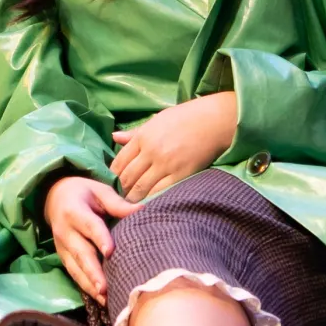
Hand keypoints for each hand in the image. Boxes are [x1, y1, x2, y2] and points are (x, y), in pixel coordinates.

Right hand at [45, 175, 139, 302]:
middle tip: (104, 288)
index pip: (89, 225)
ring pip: (75, 267)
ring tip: (103, 298)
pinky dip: (85, 286)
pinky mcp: (63, 257)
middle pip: (80, 252)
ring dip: (89, 284)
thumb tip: (142, 211)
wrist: (54, 196)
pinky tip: (99, 298)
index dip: (100, 238)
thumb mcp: (99, 191)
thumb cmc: (83, 193)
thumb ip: (118, 204)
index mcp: (74, 210)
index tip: (110, 251)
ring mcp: (62, 246)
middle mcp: (65, 231)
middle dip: (92, 271)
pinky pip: (73, 273)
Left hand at [110, 91, 237, 201]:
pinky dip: (150, 200)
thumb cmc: (185, 118)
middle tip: (116, 200)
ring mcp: (166, 164)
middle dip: (119, 191)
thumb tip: (114, 138)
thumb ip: (135, 133)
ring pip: (140, 188)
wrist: (214, 120)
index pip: (119, 162)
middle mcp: (151, 151)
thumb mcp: (156, 120)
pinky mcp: (181, 174)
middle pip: (127, 177)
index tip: (111, 185)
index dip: (112, 177)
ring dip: (132, 199)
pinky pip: (160, 192)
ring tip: (128, 207)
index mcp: (143, 136)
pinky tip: (146, 206)